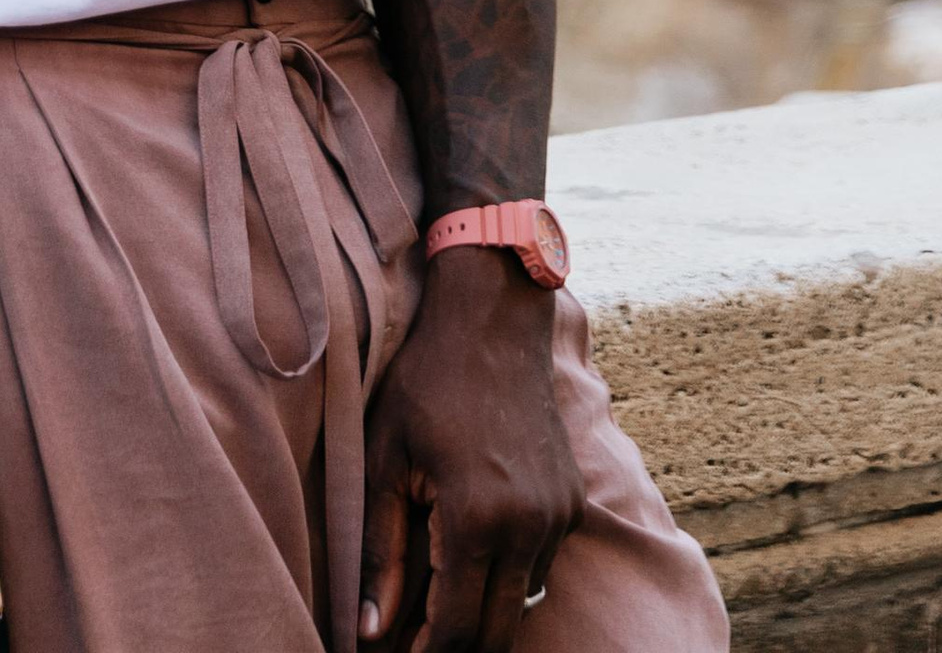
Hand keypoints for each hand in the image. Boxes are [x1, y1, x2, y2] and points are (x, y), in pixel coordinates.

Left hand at [362, 251, 581, 650]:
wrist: (495, 321)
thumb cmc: (428, 382)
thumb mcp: (386, 458)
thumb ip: (379, 550)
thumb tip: (368, 629)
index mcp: (476, 517)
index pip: (456, 628)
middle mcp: (528, 526)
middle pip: (497, 632)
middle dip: (457, 647)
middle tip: (418, 642)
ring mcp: (558, 516)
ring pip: (521, 603)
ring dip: (484, 612)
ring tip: (438, 596)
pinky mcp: (572, 503)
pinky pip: (541, 567)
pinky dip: (509, 576)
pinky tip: (476, 549)